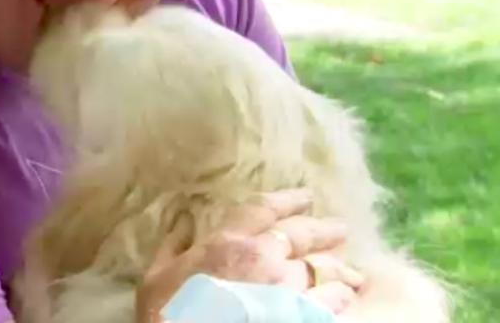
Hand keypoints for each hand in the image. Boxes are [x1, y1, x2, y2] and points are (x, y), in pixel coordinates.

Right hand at [135, 189, 364, 322]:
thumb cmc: (168, 314)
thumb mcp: (157, 276)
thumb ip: (173, 245)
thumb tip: (183, 219)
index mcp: (228, 242)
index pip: (264, 209)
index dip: (287, 200)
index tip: (305, 197)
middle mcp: (265, 258)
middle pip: (303, 234)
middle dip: (324, 229)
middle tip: (339, 229)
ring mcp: (289, 290)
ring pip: (325, 271)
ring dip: (338, 270)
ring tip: (349, 272)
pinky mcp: (304, 316)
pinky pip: (333, 303)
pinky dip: (340, 299)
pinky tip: (344, 298)